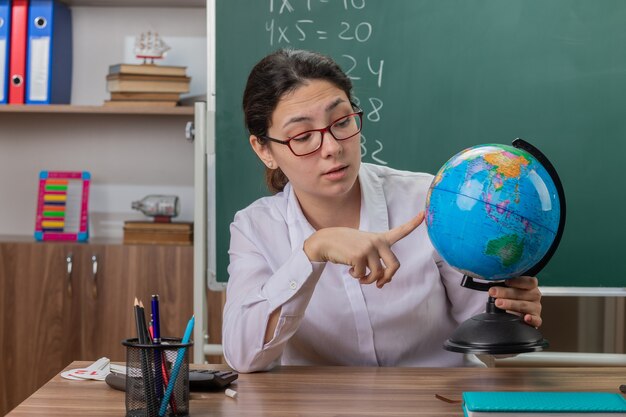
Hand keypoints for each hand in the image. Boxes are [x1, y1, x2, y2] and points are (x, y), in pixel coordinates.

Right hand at [303, 212, 424, 287]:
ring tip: (360, 276)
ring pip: (378, 274)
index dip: (414, 223)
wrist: (326, 241)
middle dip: (388, 278)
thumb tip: (384, 282)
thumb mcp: (364, 250)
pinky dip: (357, 276)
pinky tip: (350, 270)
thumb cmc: (346, 247)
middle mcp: (377, 242)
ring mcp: (368, 248)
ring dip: (368, 280)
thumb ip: (377, 263)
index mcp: (380, 238)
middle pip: (395, 265)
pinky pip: (363, 275)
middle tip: (380, 284)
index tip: (425, 214)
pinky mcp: (359, 256)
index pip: (401, 231)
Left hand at [489, 276, 541, 327]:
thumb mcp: (508, 289)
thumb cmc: (511, 298)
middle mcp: (534, 296)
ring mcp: (535, 308)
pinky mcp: (536, 320)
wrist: (513, 312)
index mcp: (530, 286)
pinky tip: (526, 318)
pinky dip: (531, 319)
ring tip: (498, 303)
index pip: (529, 281)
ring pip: (525, 305)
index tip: (505, 282)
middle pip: (523, 293)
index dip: (517, 281)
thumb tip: (490, 282)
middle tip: (493, 293)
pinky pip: (536, 320)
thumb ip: (503, 285)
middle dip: (506, 293)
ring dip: (511, 304)